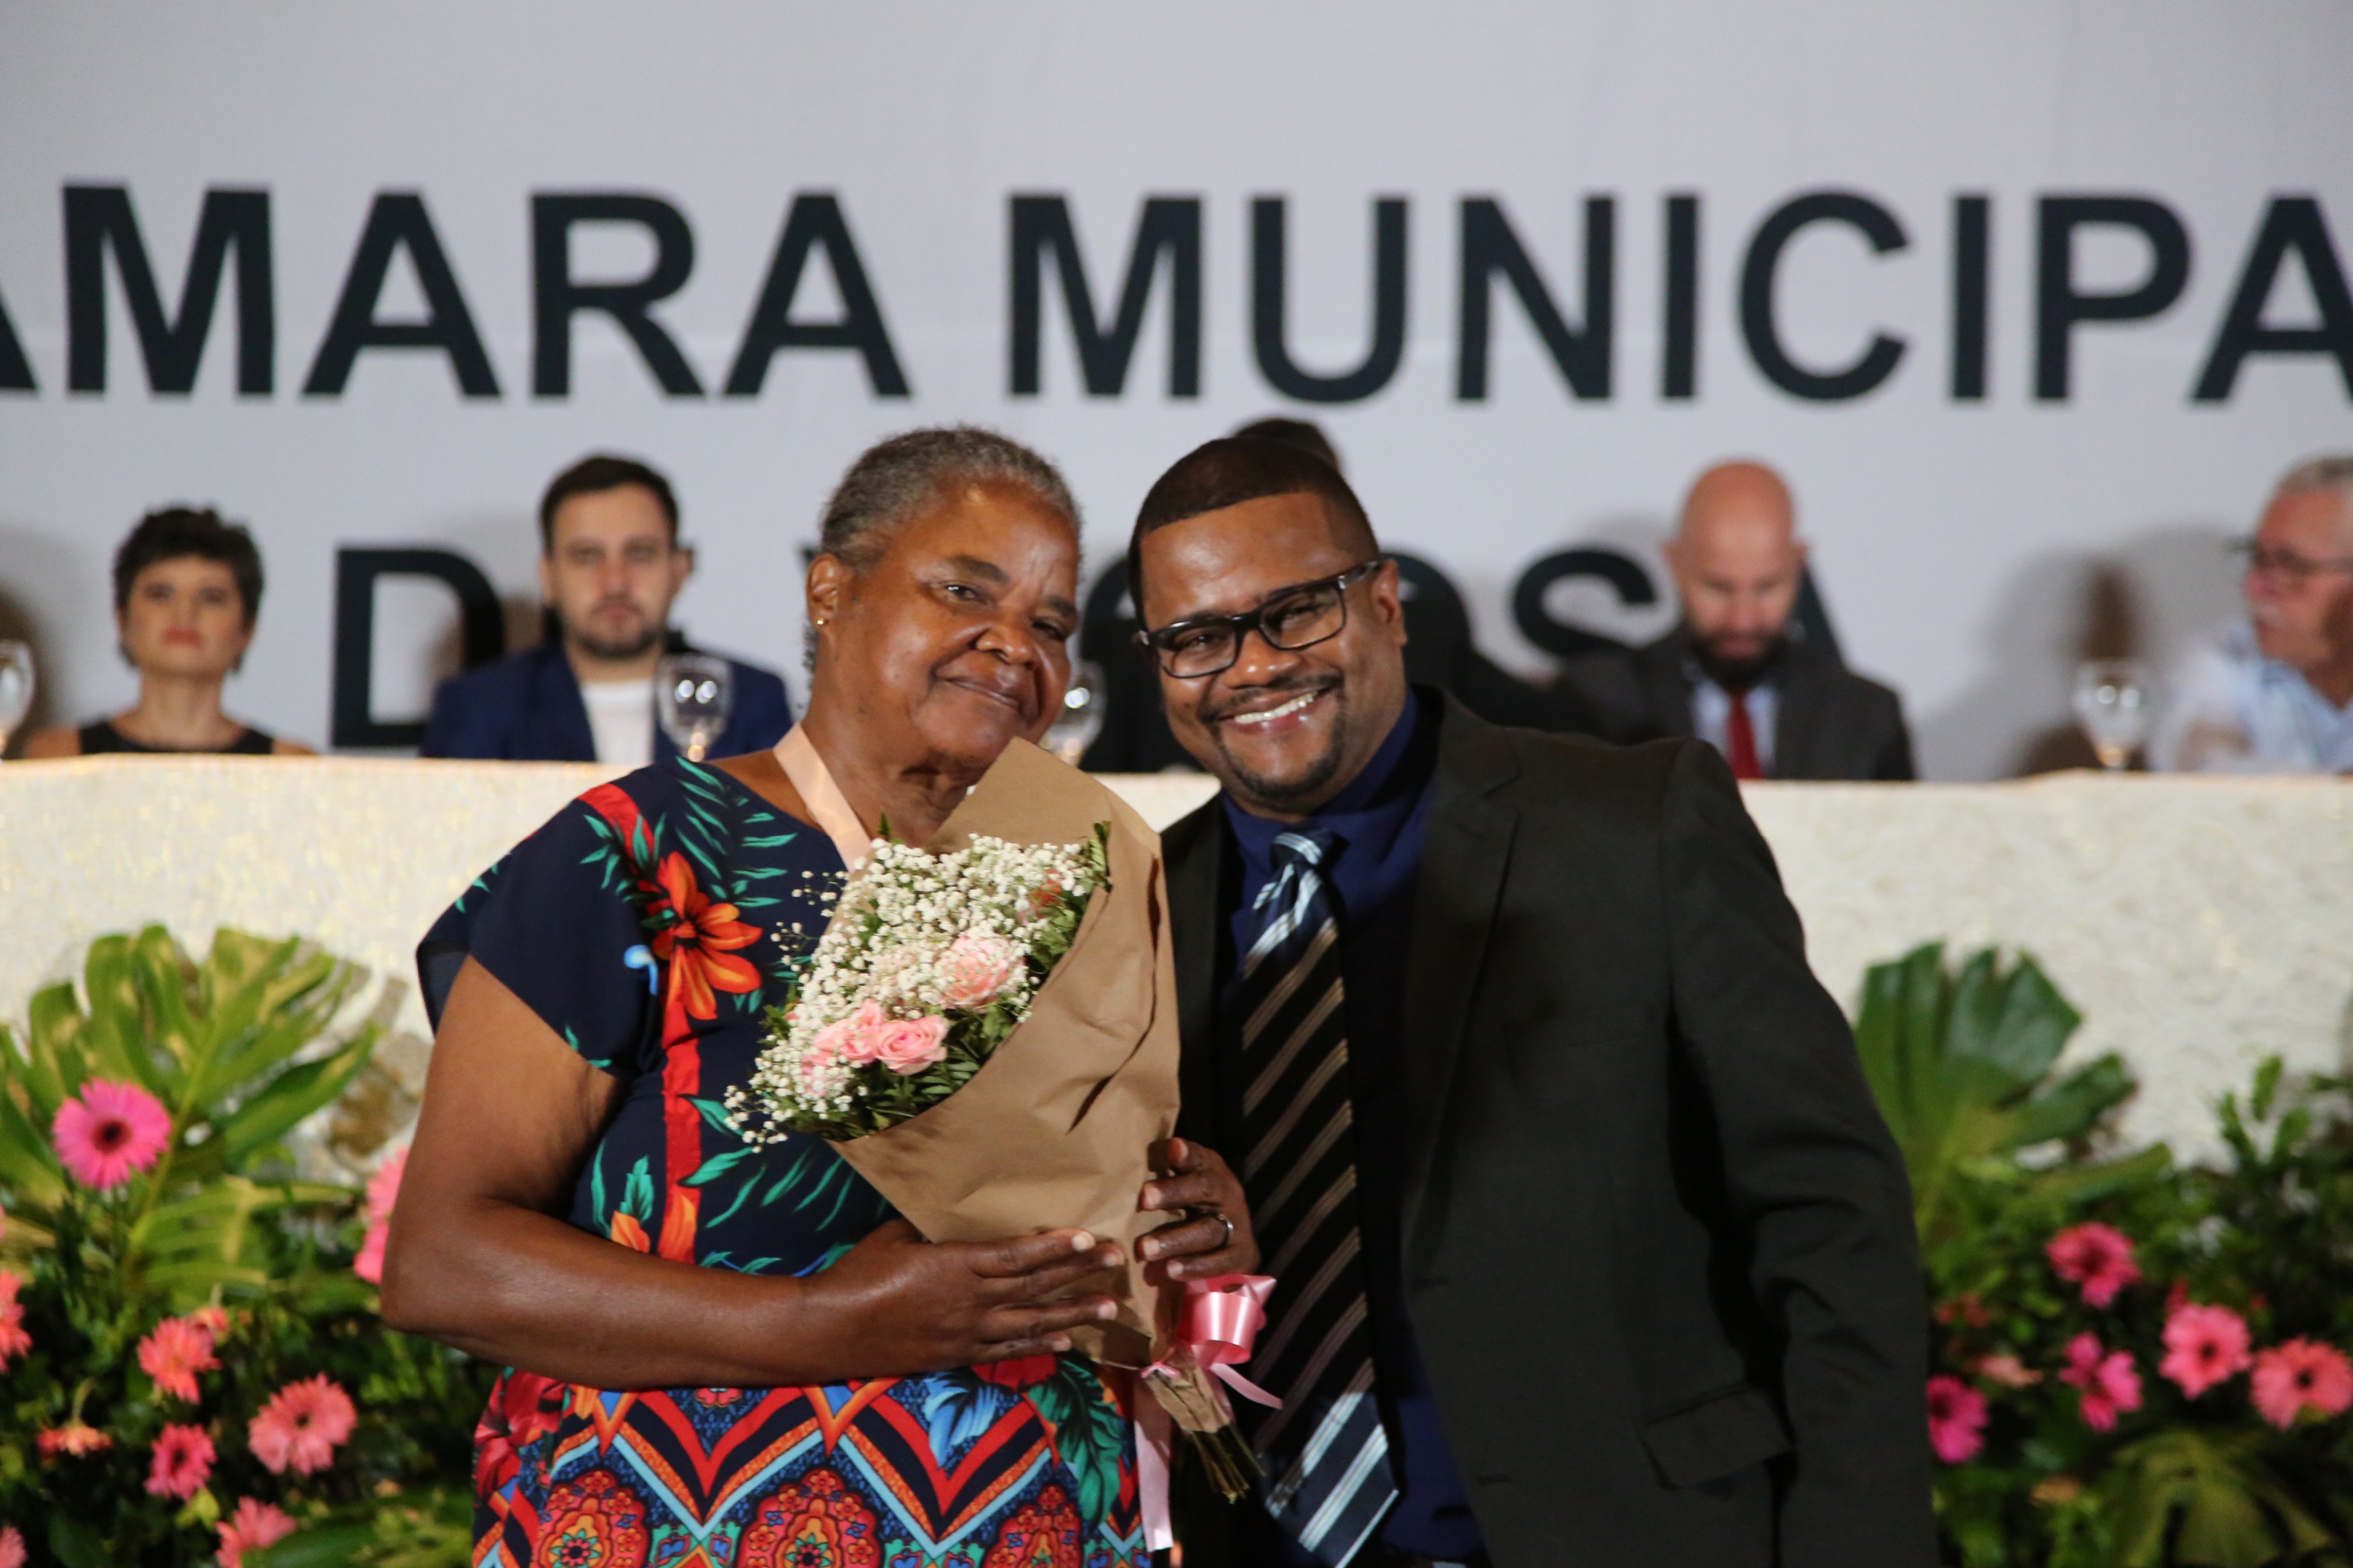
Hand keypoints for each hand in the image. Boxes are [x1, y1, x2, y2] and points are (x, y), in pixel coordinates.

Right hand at [810, 1219, 1124, 1375]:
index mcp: (955, 1264)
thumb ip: (928, 1228)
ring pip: (1030, 1322)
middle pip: (1035, 1286)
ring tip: (1106, 1306)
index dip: (1055, 1246)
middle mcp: (970, 1300)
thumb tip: (945, 1209)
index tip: (1089, 1236)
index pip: (1016, 1255)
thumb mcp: (894, 1237)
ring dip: (1072, 1313)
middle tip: (1117, 1261)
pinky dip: (1038, 1345)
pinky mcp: (957, 1356)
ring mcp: (967, 1331)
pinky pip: (1007, 1351)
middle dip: (1079, 1272)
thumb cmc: (858, 1274)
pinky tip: (1065, 1341)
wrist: (831, 1330)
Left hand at [1136, 1138, 1259, 1285]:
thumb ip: (1163, 1172)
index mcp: (1211, 1170)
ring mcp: (1238, 1226)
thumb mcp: (1182, 1184)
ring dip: (1175, 1240)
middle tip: (1144, 1199)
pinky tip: (1170, 1270)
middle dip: (1173, 1193)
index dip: (1186, 1153)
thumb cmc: (1192, 1206)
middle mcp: (1228, 1194)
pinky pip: (1218, 1263)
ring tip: (1145, 1249)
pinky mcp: (1241, 1256)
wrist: (1233, 1242)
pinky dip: (1194, 1267)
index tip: (1172, 1148)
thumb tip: (1125, 1158)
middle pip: (1203, 1189)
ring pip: (1207, 1231)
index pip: (1199, 1158)